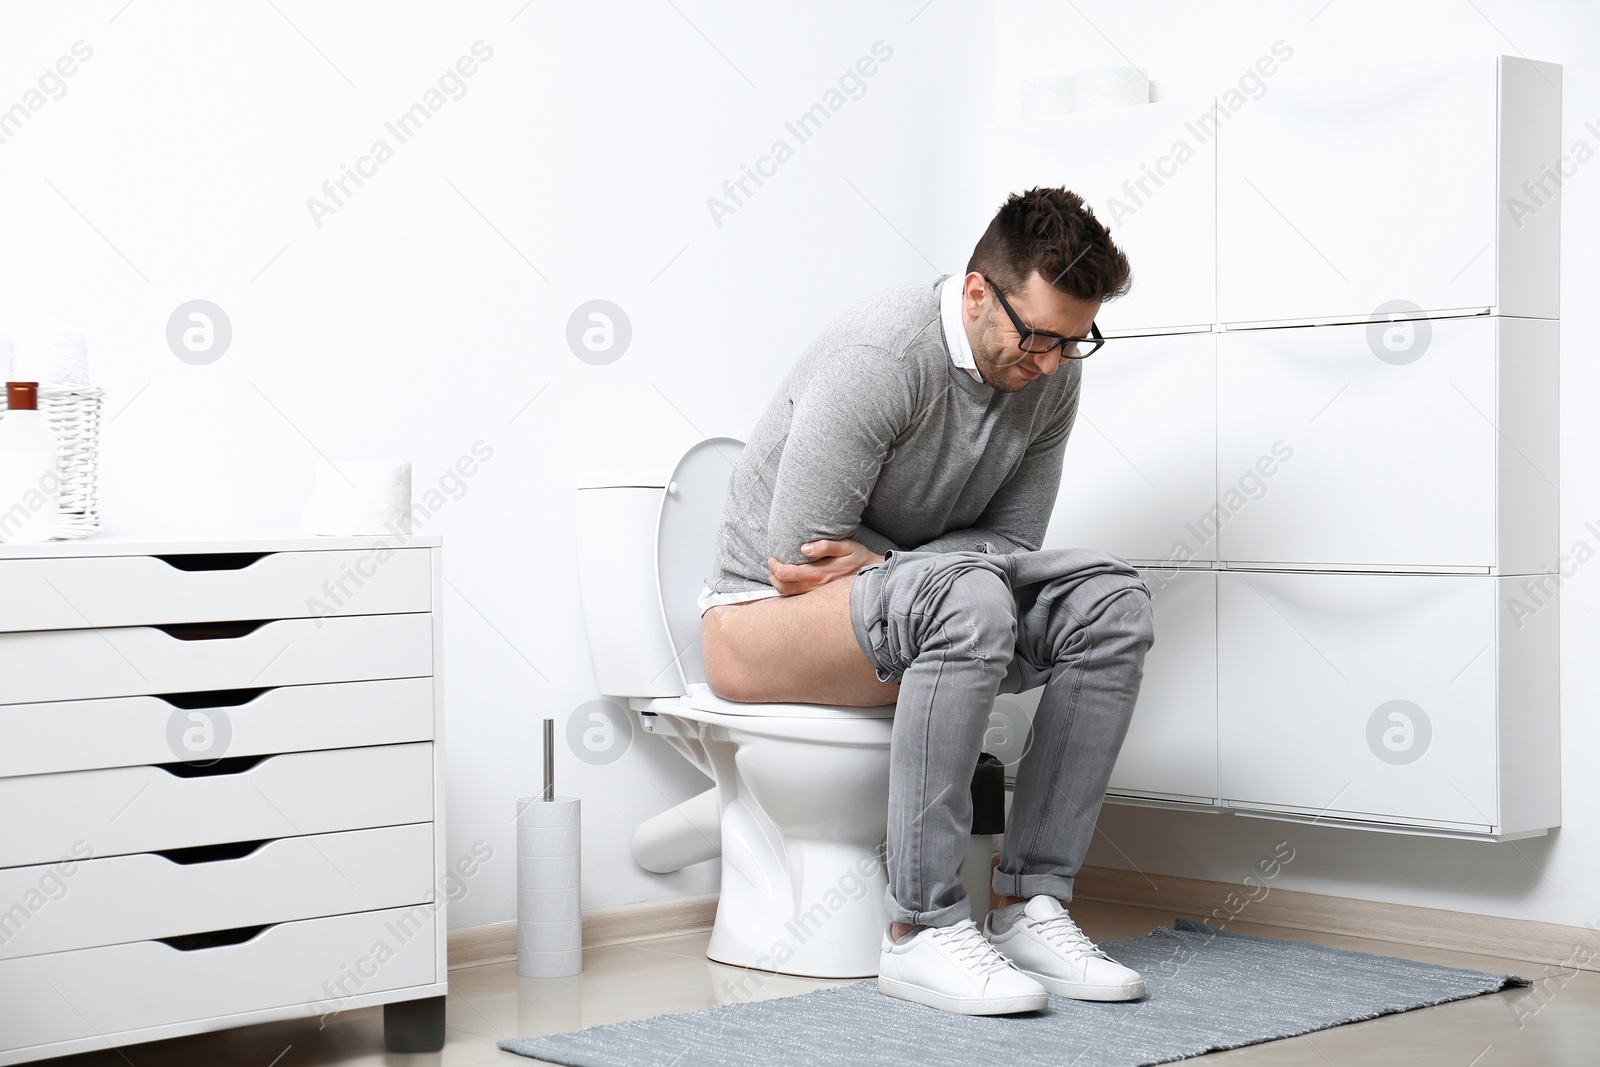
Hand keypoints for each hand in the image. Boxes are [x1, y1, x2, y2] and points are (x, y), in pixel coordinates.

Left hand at [768, 538, 884, 595]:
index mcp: (818, 574)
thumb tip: (803, 548)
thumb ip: (825, 546)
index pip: (786, 574)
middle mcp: (814, 587)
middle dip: (772, 575)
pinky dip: (787, 590)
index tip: (773, 557)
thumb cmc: (859, 559)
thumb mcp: (847, 547)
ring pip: (788, 595)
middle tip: (772, 564)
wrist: (873, 579)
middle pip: (782, 587)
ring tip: (776, 572)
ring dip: (777, 584)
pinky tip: (787, 581)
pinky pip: (796, 598)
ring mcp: (815, 595)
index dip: (775, 566)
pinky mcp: (818, 598)